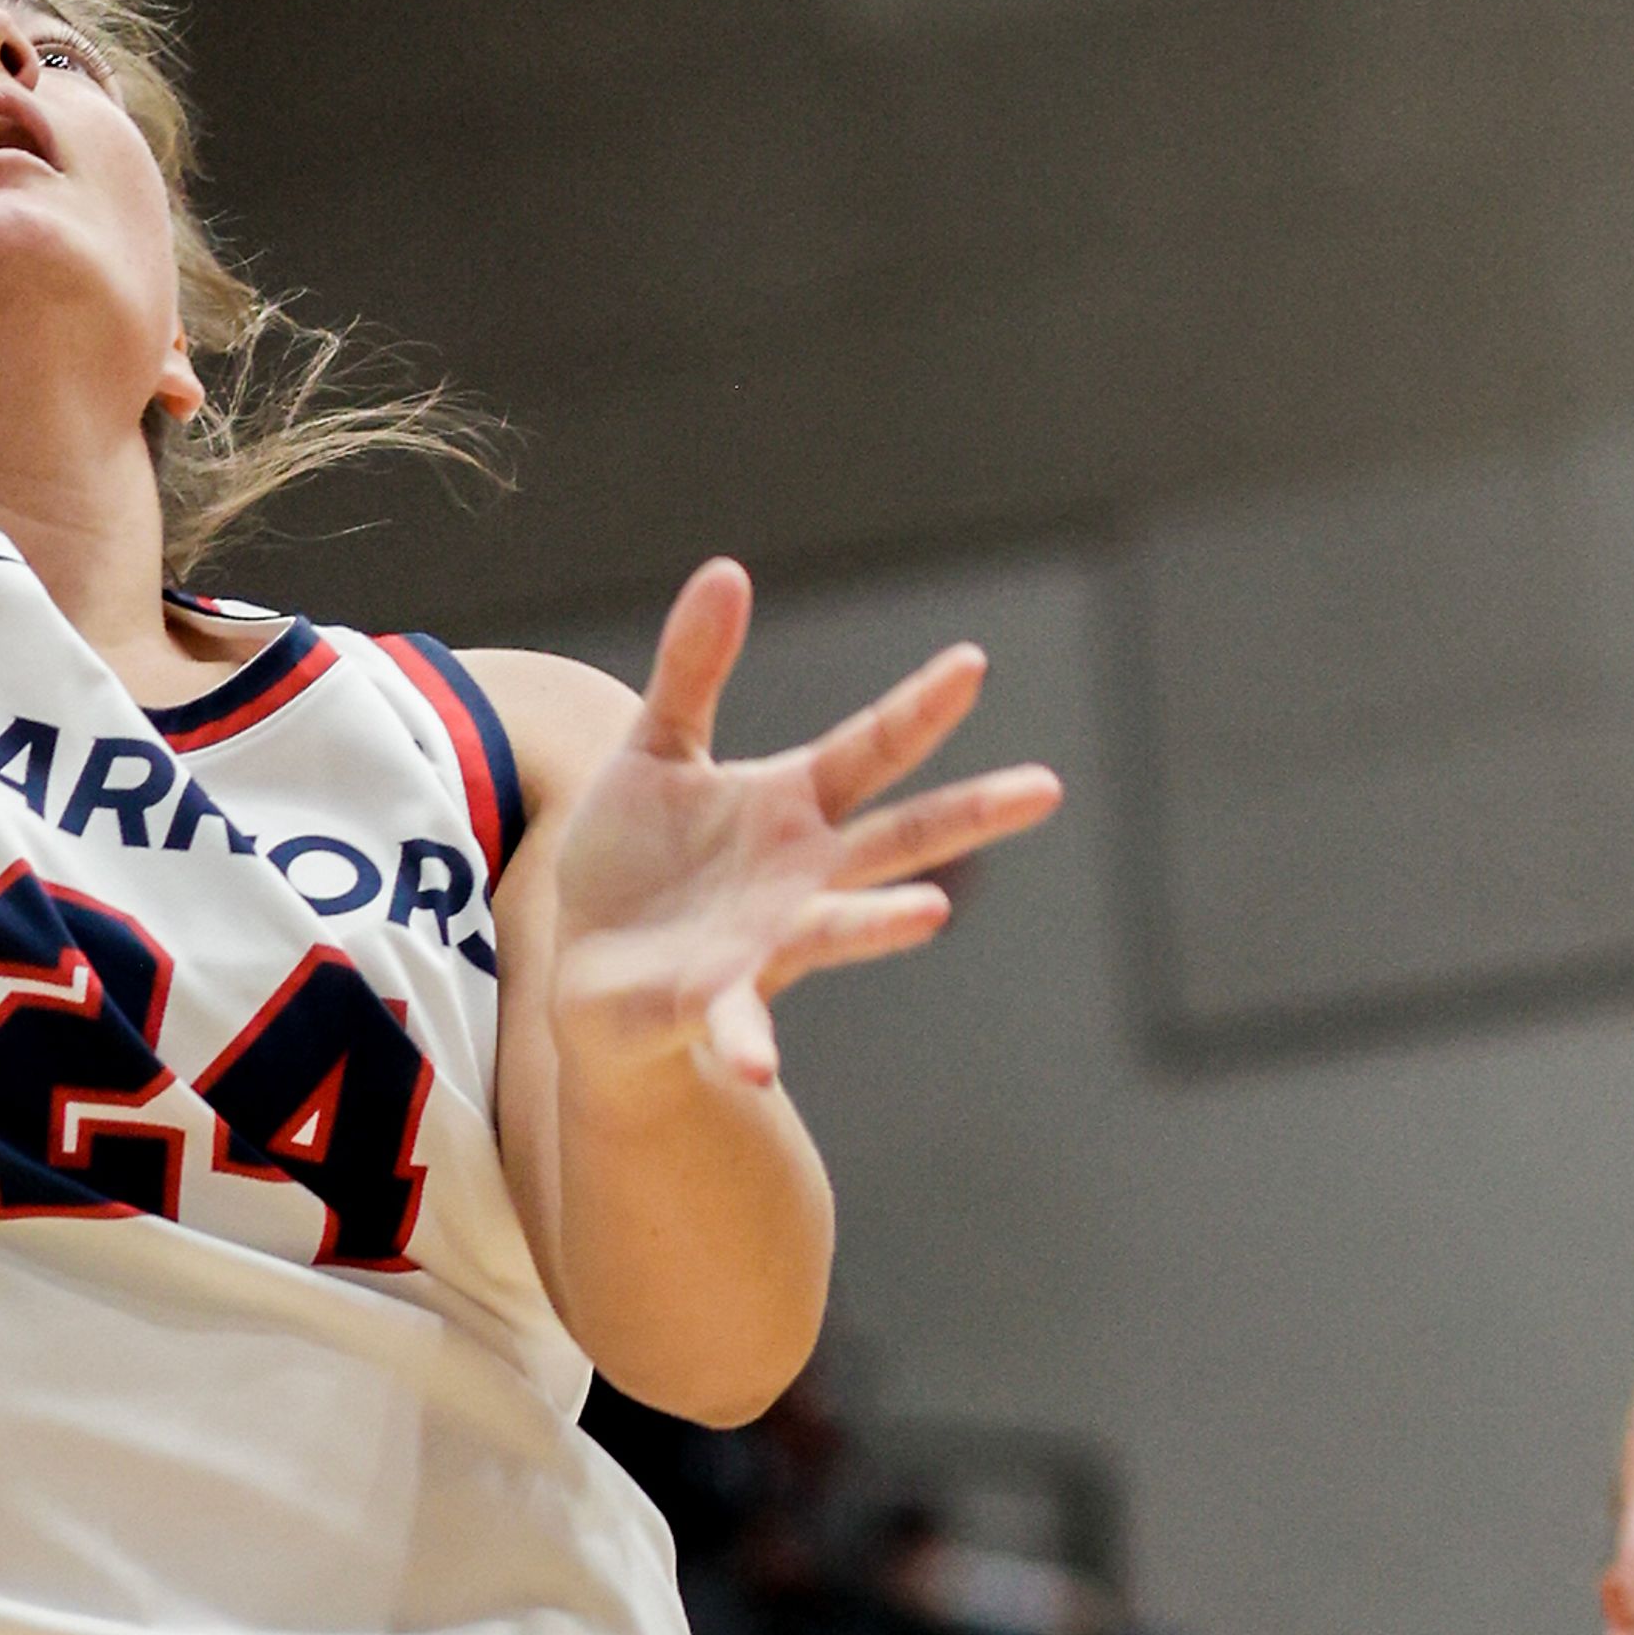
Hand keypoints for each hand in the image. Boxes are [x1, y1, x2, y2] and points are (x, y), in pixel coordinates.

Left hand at [551, 562, 1060, 1095]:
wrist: (588, 969)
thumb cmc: (634, 858)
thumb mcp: (656, 747)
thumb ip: (693, 667)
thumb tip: (729, 568)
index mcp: (789, 807)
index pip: (871, 748)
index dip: (919, 707)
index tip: (973, 663)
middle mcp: (798, 877)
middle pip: (897, 836)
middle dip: (968, 812)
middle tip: (1045, 787)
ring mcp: (764, 942)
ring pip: (835, 927)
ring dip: (878, 923)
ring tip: (931, 912)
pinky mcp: (709, 1000)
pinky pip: (736, 1021)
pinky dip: (748, 1041)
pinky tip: (759, 1066)